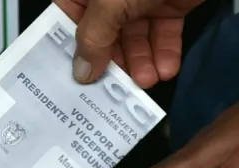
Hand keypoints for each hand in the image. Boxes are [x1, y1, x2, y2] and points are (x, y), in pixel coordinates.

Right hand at [53, 0, 203, 87]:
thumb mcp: (111, 0)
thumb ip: (94, 36)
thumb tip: (81, 70)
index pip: (69, 18)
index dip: (73, 47)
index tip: (79, 77)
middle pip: (103, 34)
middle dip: (113, 62)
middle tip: (116, 88)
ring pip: (135, 38)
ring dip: (141, 62)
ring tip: (147, 80)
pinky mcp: (169, 3)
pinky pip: (163, 33)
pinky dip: (165, 52)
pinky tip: (166, 69)